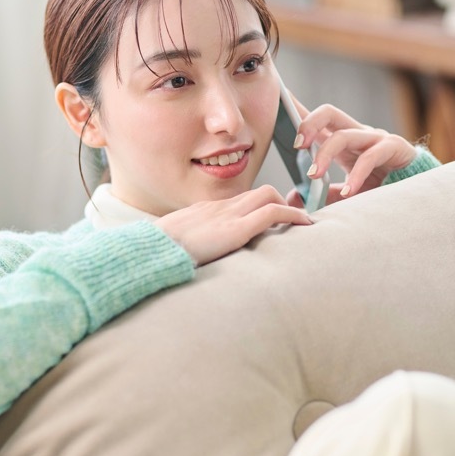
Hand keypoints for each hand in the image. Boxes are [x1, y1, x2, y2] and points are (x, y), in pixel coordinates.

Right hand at [155, 185, 312, 266]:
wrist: (149, 252)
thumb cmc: (156, 255)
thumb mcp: (173, 247)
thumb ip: (188, 248)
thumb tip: (191, 262)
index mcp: (203, 212)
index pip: (239, 201)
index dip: (259, 207)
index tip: (272, 218)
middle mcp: (218, 207)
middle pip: (258, 192)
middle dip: (281, 202)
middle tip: (295, 221)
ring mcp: (227, 215)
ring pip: (268, 196)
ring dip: (290, 208)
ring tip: (304, 224)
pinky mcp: (235, 228)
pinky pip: (272, 213)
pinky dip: (292, 216)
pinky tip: (305, 225)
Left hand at [290, 99, 416, 201]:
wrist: (417, 194)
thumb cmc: (380, 187)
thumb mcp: (346, 191)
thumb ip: (323, 193)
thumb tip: (293, 197)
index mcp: (343, 140)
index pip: (317, 120)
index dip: (297, 110)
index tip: (278, 102)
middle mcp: (357, 133)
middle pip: (329, 112)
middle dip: (308, 123)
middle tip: (296, 145)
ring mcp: (375, 138)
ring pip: (344, 134)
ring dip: (324, 155)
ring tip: (314, 176)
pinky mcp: (393, 148)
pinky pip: (370, 156)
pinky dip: (356, 175)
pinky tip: (348, 191)